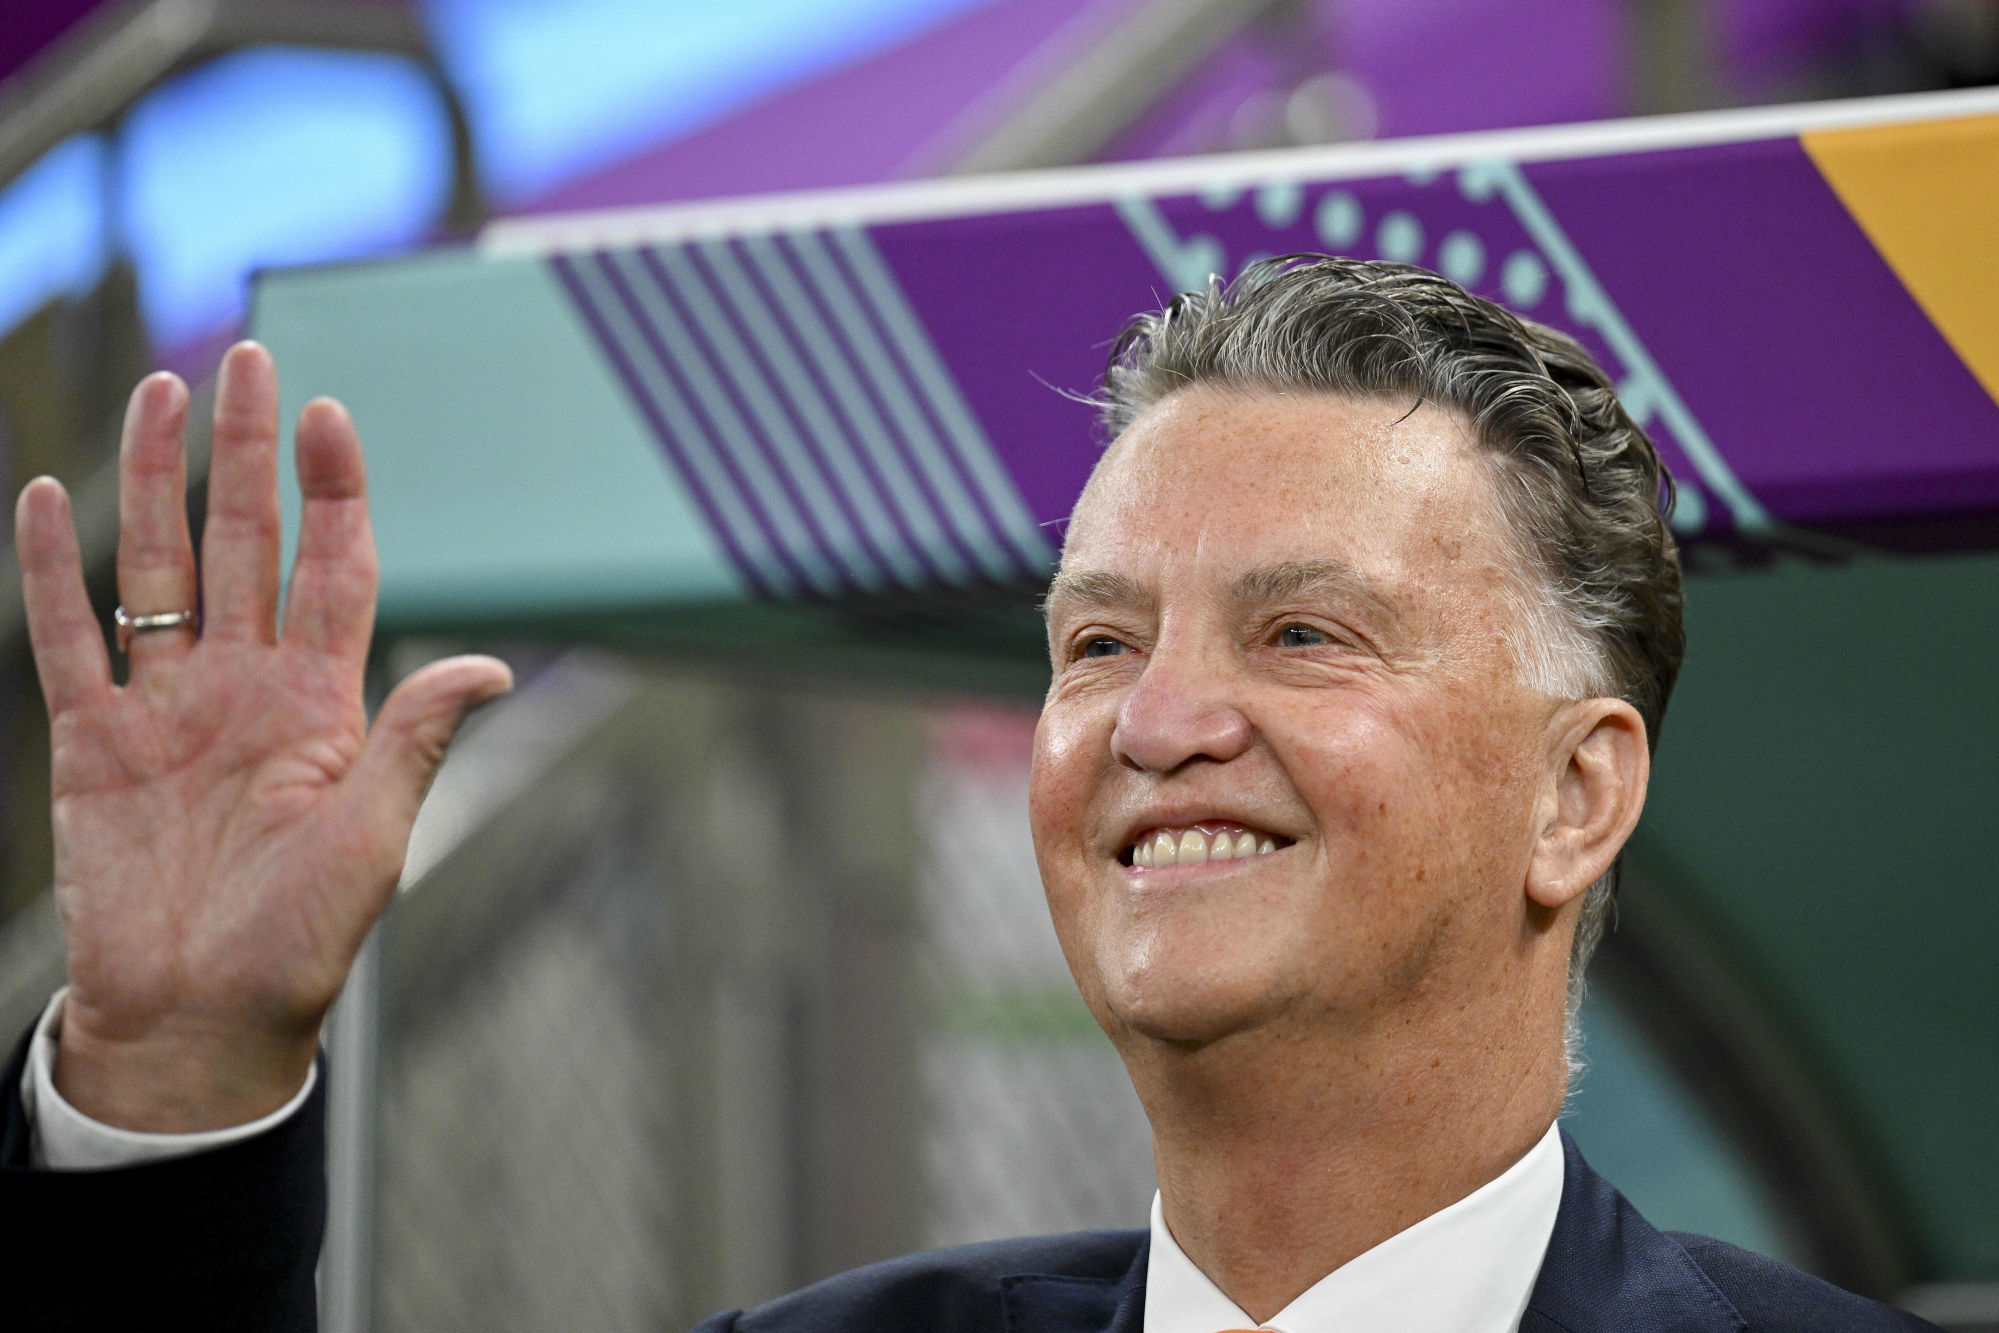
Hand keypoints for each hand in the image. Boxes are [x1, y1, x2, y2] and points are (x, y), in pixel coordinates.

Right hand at [14, 342, 511, 1131]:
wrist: (198, 1018)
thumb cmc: (299, 943)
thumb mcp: (374, 839)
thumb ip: (417, 739)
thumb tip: (494, 662)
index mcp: (322, 703)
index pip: (335, 569)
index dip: (335, 493)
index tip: (332, 415)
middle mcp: (245, 685)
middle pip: (249, 543)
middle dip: (250, 453)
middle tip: (252, 361)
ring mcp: (166, 705)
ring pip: (160, 566)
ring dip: (160, 480)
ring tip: (162, 392)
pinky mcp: (92, 740)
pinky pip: (69, 636)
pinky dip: (54, 569)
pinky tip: (49, 496)